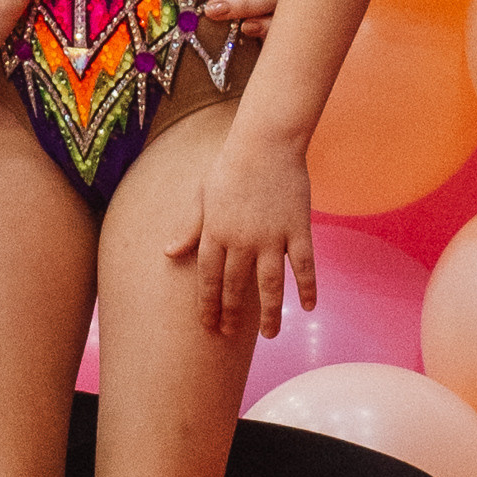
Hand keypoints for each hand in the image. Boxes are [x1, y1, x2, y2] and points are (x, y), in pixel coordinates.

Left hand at [164, 122, 315, 339]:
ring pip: (269, 285)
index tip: (208, 324)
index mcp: (215, 232)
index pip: (208, 278)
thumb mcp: (202, 195)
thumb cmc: (230, 165)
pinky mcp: (297, 229)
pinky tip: (308, 307)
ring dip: (269, 313)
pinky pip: (303, 266)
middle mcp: (241, 240)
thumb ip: (189, 226)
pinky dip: (307, 288)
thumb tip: (168, 252)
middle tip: (230, 334)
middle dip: (230, 313)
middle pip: (235, 286)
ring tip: (269, 334)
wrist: (265, 142)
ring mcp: (271, 237)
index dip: (207, 304)